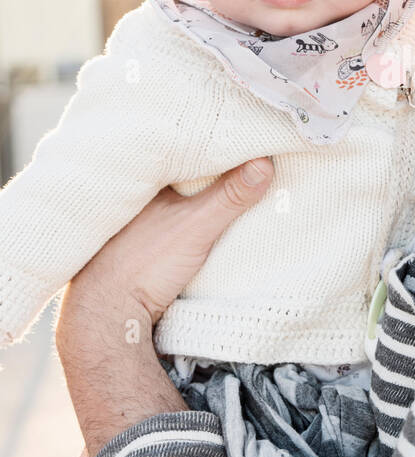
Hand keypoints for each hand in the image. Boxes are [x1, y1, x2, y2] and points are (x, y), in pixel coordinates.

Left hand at [56, 158, 274, 456]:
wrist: (106, 316)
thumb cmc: (142, 264)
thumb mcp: (196, 225)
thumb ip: (230, 196)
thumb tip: (265, 162)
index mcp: (141, 179)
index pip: (181, 150)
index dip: (209, 144)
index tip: (240, 140)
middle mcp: (133, 195)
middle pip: (179, 173)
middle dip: (207, 168)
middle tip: (243, 159)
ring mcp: (132, 221)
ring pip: (173, 199)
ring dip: (196, 197)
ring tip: (232, 184)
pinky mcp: (137, 245)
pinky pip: (169, 221)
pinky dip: (186, 218)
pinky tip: (203, 219)